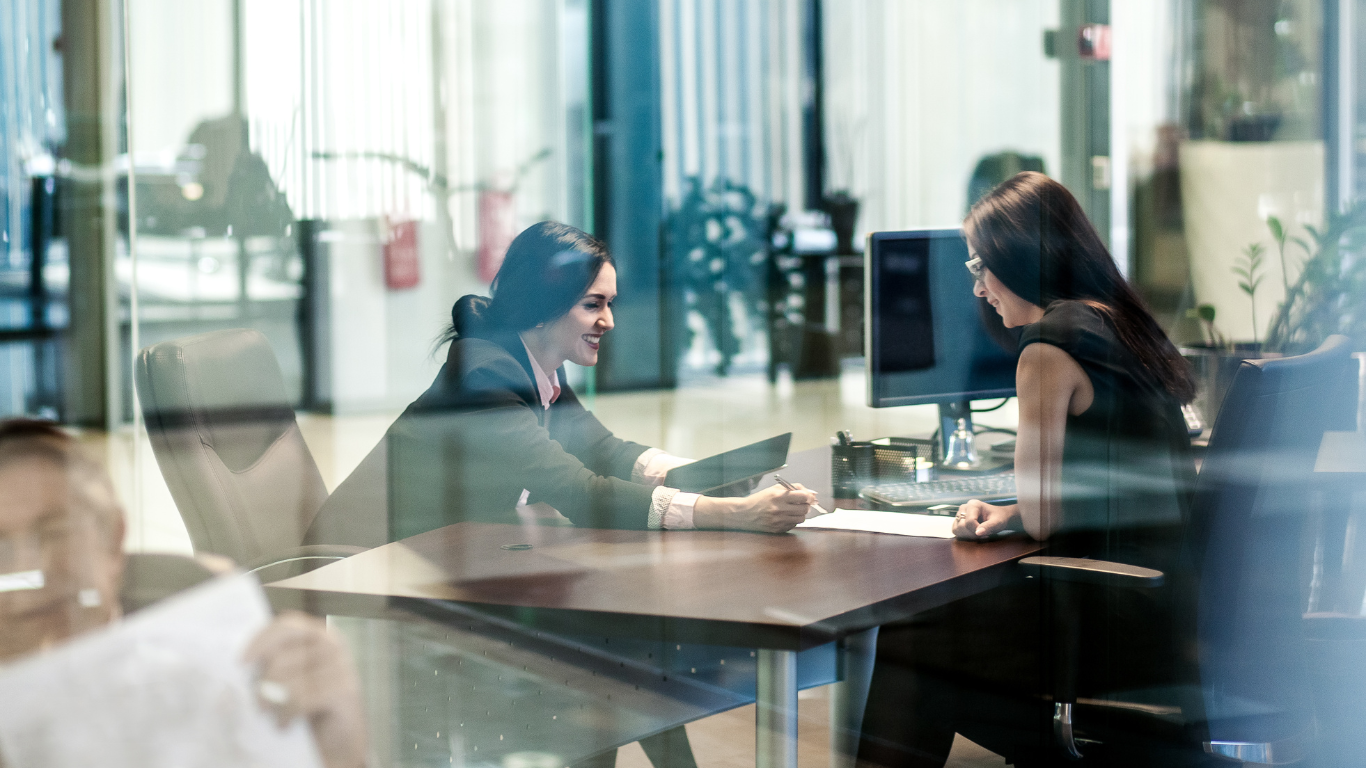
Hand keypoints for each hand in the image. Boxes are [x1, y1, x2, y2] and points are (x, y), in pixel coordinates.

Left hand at [244, 611, 366, 767]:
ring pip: (288, 680)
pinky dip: (287, 715)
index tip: (241, 663)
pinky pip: (301, 699)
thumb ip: (275, 665)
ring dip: (274, 704)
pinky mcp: (346, 690)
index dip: (261, 641)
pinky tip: (285, 724)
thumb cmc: (311, 707)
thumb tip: (241, 667)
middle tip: (260, 705)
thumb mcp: (291, 680)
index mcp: (319, 635)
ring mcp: (342, 666)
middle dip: (262, 685)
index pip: (287, 625)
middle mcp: (333, 645)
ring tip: (274, 716)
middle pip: (280, 657)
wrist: (340, 739)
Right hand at [694, 483, 816, 532]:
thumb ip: (792, 489)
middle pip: (804, 508)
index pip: (803, 496)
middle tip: (802, 504)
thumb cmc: (760, 500)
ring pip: (801, 518)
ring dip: (800, 514)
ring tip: (793, 510)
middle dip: (806, 505)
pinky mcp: (778, 529)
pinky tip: (785, 517)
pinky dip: (793, 521)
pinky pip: (794, 525)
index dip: (809, 496)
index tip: (810, 497)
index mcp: (779, 496)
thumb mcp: (774, 489)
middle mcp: (780, 509)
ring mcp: (779, 521)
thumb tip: (810, 493)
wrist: (744, 514)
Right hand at [952, 500, 1018, 539]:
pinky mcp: (958, 520)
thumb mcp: (998, 522)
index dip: (977, 530)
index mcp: (973, 504)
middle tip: (983, 534)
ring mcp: (959, 514)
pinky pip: (955, 531)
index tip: (987, 533)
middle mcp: (964, 507)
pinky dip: (963, 535)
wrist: (998, 517)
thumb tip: (978, 533)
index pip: (969, 521)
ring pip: (956, 529)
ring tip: (978, 534)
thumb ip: (989, 526)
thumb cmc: (999, 518)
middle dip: (972, 534)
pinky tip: (973, 534)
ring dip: (967, 535)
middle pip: (961, 526)